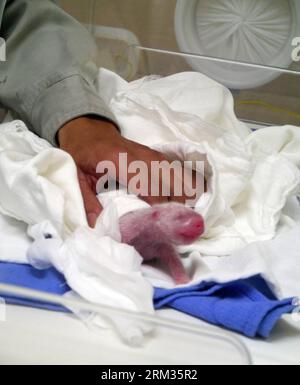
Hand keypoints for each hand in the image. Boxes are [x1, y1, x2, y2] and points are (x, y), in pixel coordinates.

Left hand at [58, 116, 201, 227]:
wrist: (90, 131)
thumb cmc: (83, 154)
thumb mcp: (77, 178)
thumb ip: (87, 202)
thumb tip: (97, 228)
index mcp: (119, 160)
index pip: (146, 184)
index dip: (157, 205)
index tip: (163, 225)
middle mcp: (141, 155)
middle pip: (168, 179)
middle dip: (178, 202)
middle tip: (180, 225)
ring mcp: (152, 154)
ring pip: (176, 175)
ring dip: (184, 195)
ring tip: (186, 217)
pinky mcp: (157, 156)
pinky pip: (176, 171)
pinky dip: (183, 186)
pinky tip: (186, 201)